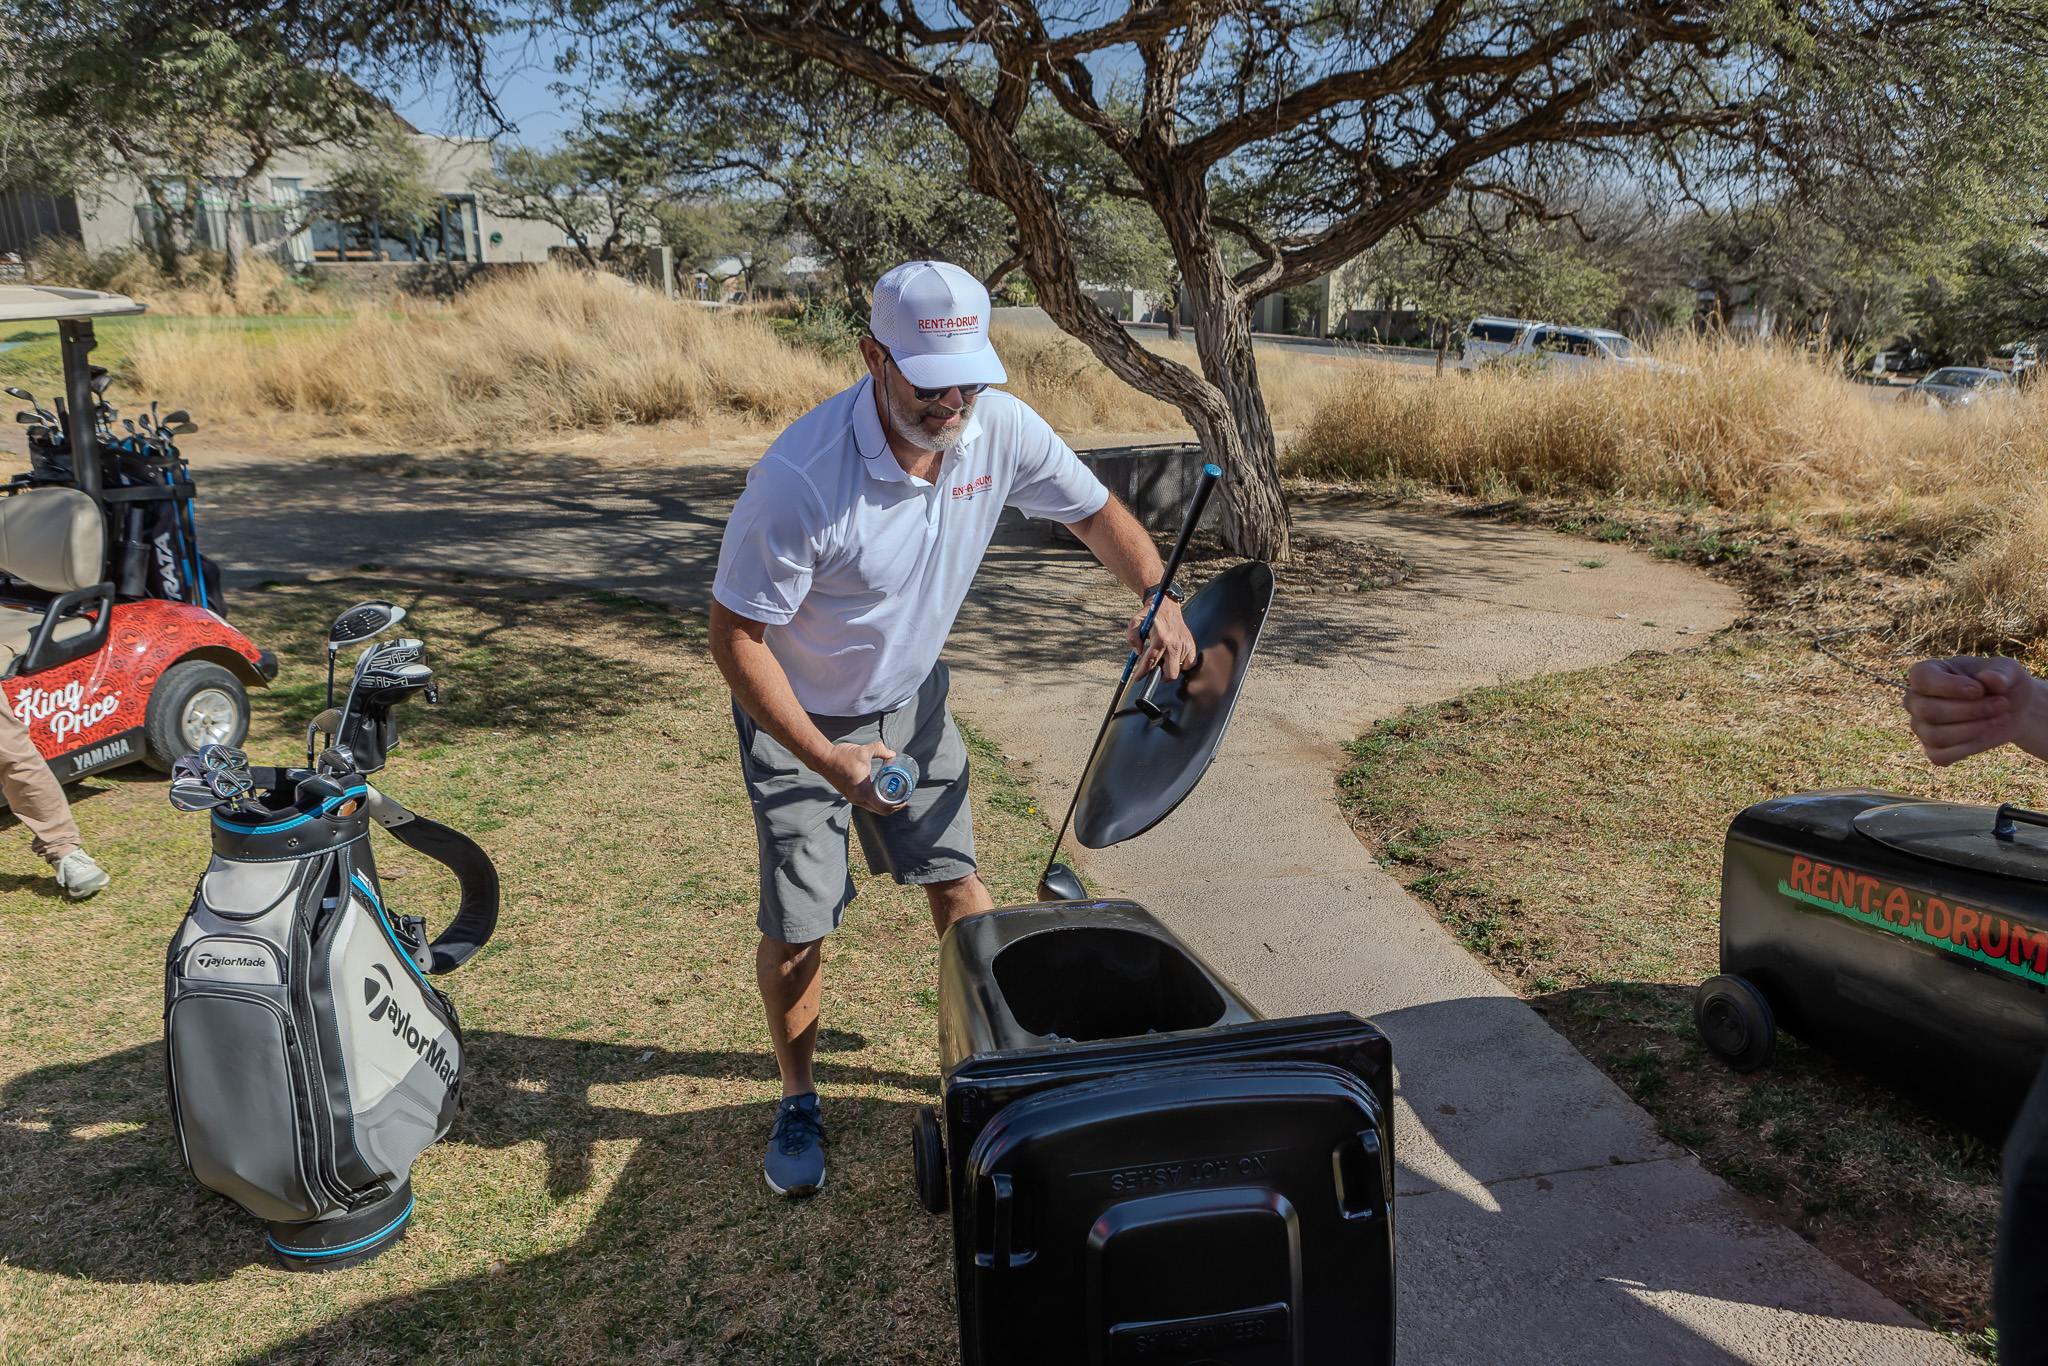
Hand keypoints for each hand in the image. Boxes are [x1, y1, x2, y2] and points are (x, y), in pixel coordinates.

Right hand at [815, 739, 905, 813]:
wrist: (823, 759)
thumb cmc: (842, 756)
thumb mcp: (864, 751)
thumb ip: (880, 750)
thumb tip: (893, 754)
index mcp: (863, 791)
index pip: (883, 807)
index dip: (897, 805)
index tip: (905, 798)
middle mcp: (858, 799)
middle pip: (880, 811)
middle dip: (894, 807)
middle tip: (903, 797)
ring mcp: (853, 799)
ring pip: (873, 808)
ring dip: (885, 805)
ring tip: (894, 796)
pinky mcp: (850, 796)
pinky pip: (866, 804)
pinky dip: (876, 802)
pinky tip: (881, 793)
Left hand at [1128, 595, 1197, 679]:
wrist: (1168, 606)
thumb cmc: (1152, 615)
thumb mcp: (1136, 622)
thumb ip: (1132, 636)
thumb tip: (1137, 652)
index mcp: (1160, 638)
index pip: (1151, 662)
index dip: (1143, 673)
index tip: (1138, 678)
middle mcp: (1174, 644)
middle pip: (1170, 673)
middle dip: (1160, 676)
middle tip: (1154, 671)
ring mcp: (1184, 645)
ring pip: (1178, 669)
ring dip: (1169, 667)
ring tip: (1163, 659)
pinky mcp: (1191, 645)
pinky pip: (1189, 664)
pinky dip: (1182, 665)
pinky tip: (1174, 658)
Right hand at [1904, 656, 2039, 764]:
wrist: (2012, 707)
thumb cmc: (2002, 683)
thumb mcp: (2007, 670)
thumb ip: (2000, 672)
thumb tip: (1989, 679)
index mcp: (1925, 673)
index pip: (1922, 679)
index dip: (1949, 686)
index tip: (1979, 690)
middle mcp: (1915, 700)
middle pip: (1928, 711)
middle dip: (1969, 710)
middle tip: (2001, 703)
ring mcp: (1921, 726)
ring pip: (1935, 735)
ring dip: (1973, 729)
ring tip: (2000, 718)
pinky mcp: (1932, 749)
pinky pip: (1940, 755)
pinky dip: (1967, 748)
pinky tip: (1987, 735)